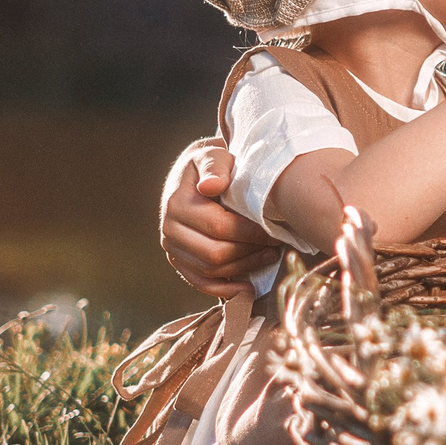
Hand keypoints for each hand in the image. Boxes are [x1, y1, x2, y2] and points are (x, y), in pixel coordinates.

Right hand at [159, 139, 279, 298]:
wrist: (197, 173)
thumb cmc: (212, 163)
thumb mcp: (213, 154)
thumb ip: (216, 166)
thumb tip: (212, 186)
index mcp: (178, 204)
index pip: (219, 227)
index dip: (250, 233)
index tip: (274, 231)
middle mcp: (170, 229)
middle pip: (215, 253)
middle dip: (250, 252)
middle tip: (275, 245)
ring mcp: (173, 248)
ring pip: (211, 270)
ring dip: (243, 268)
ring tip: (269, 256)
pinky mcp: (180, 261)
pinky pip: (200, 282)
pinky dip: (224, 290)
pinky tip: (248, 290)